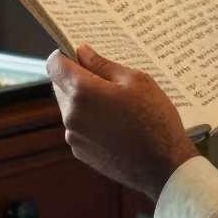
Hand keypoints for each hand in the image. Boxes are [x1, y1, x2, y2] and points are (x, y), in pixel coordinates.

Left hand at [47, 44, 198, 200]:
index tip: (80, 55)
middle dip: (77, 78)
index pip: (55, 65)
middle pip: (60, 86)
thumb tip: (82, 51)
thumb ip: (103, 64)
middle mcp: (71, 115)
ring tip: (116, 105)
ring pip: (70, 107)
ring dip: (84, 100)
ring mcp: (74, 136)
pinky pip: (78, 127)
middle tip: (108, 80)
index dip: (65, 55)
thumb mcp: (136, 81)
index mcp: (83, 92)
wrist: (163, 166)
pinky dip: (90, 120)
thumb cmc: (155, 119)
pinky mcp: (80, 152)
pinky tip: (115, 124)